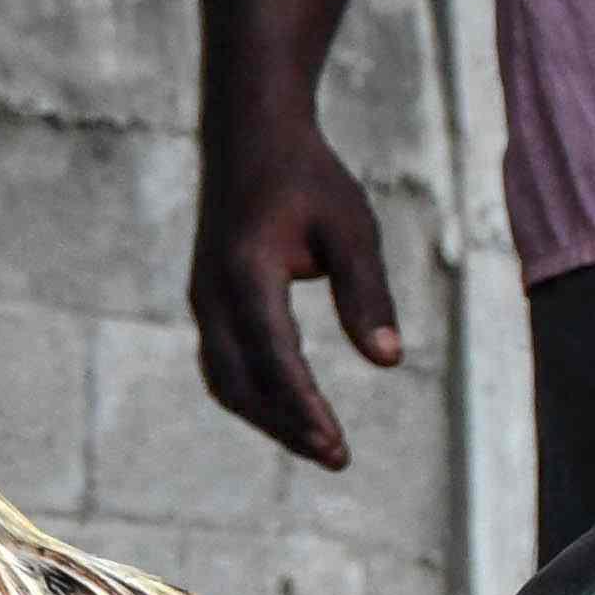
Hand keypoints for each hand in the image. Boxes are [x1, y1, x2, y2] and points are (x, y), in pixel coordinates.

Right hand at [187, 114, 405, 469]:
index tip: (336, 442)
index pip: (275, 356)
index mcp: (247, 273)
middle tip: (337, 455)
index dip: (304, 404)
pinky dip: (255, 396)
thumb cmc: (309, 179)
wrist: (249, 138)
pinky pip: (223, 366)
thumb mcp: (352, 227)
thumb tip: (390, 362)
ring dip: (269, 418)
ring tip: (318, 442)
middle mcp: (213, 296)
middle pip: (242, 384)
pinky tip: (291, 408)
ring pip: (227, 382)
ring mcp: (204, 302)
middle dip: (288, 426)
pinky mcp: (208, 304)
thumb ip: (367, 293)